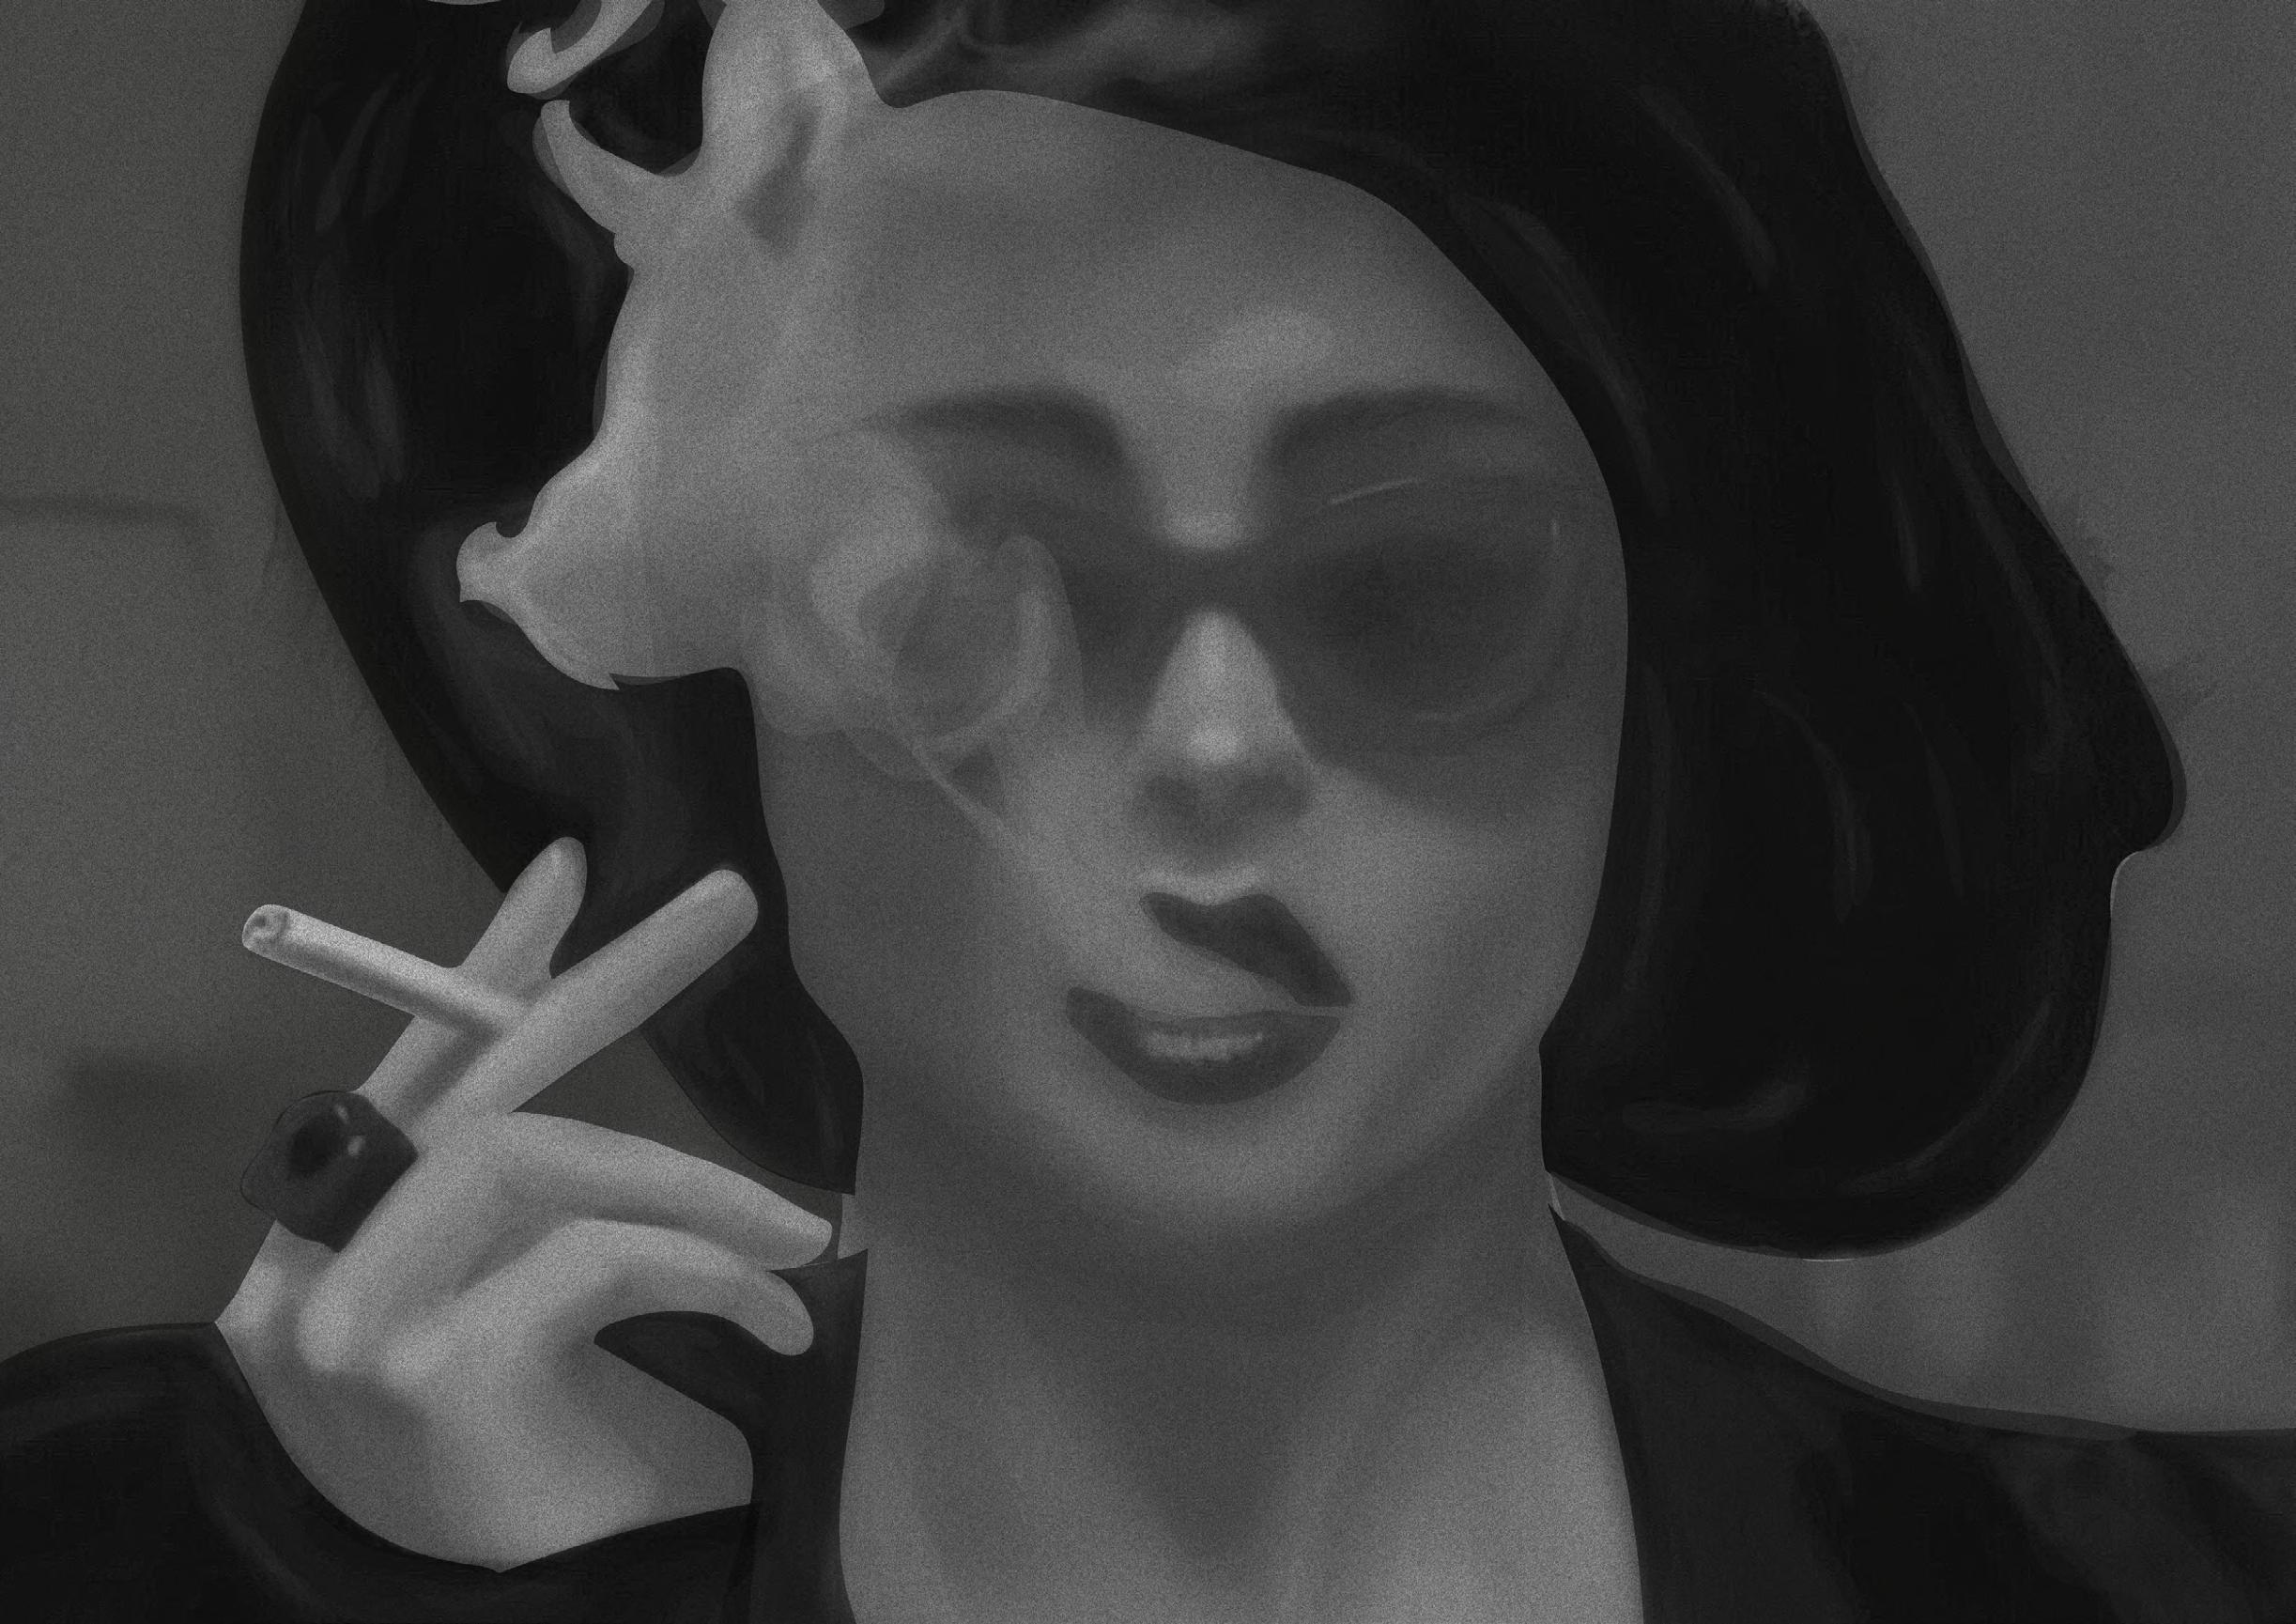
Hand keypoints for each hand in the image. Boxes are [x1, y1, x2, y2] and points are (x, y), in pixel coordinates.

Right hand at [216, 841, 830, 1569]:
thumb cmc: (511, 1484)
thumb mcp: (525, 1330)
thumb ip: (545, 1222)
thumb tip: (659, 1124)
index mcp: (334, 1242)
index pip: (416, 1070)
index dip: (489, 968)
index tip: (568, 871)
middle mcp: (317, 1266)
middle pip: (476, 1078)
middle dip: (612, 977)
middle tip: (730, 900)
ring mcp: (358, 1317)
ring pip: (545, 1161)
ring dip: (699, 1183)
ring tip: (805, 1236)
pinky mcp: (431, 1369)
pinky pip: (599, 1260)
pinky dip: (712, 1271)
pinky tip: (782, 1321)